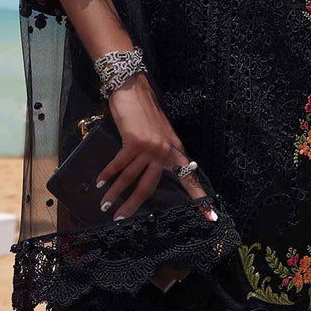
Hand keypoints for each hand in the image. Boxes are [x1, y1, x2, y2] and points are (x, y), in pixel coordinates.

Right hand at [95, 73, 216, 222]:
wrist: (134, 88)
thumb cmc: (144, 110)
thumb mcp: (160, 132)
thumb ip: (162, 151)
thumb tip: (157, 170)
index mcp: (174, 149)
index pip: (189, 176)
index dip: (198, 196)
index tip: (211, 216)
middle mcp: (166, 150)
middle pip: (151, 186)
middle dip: (134, 206)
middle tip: (122, 221)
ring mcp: (151, 147)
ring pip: (131, 178)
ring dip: (115, 193)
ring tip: (104, 207)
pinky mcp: (135, 142)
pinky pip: (119, 164)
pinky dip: (107, 174)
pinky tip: (99, 183)